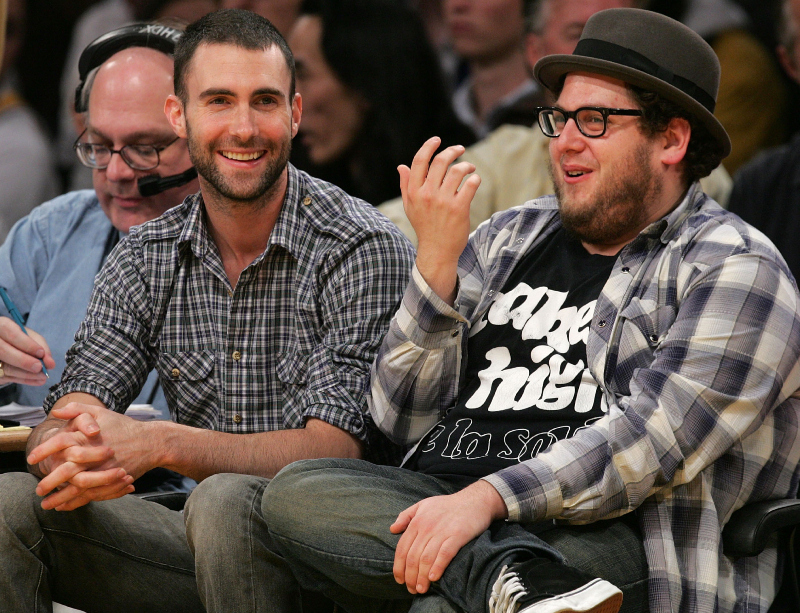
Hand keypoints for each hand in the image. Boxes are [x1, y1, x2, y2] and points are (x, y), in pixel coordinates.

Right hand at [0, 317, 55, 384]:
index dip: (26, 344)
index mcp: (1, 326)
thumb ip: (41, 346)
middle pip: (3, 351)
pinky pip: (7, 377)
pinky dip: (24, 380)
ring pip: (5, 366)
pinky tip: (37, 380)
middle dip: (24, 361)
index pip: (12, 334)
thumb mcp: (30, 336)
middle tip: (40, 367)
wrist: (4, 345)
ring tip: (43, 376)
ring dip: (26, 374)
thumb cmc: (19, 338)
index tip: (41, 353)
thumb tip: (50, 363)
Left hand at [27, 403, 152, 509]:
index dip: (43, 451)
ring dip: (61, 498)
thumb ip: (78, 409)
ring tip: (47, 504)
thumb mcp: (102, 412)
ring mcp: (105, 470)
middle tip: (39, 489)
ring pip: (78, 488)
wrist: (152, 442)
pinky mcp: (113, 482)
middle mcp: (96, 454)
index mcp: (89, 437)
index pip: (60, 443)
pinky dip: (77, 503)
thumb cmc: (124, 427)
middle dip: (49, 482)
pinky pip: (92, 496)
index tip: (31, 459)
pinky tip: (66, 506)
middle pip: (66, 471)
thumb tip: (55, 412)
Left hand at [390, 480, 506, 593]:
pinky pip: (444, 554)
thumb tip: (392, 529)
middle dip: (410, 577)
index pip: (402, 548)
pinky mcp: (457, 536)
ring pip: (426, 559)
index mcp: (417, 521)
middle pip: (413, 557)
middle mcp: (427, 527)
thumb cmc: (447, 505)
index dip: (399, 567)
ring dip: (421, 577)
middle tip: (411, 589)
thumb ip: (406, 516)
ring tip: (421, 589)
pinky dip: (437, 567)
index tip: (399, 580)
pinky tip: (433, 578)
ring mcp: (442, 531)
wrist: (475, 500)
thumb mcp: (423, 504)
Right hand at [399, 137, 480, 303]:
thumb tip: (401, 166)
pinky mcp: (459, 208)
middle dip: (453, 151)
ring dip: (466, 165)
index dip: (429, 146)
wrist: (437, 251)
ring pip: (457, 170)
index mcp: (414, 192)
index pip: (420, 161)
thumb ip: (406, 185)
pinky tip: (474, 181)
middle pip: (440, 161)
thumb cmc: (425, 227)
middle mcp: (427, 194)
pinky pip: (470, 185)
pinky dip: (475, 179)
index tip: (438, 140)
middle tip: (460, 149)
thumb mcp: (410, 207)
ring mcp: (444, 201)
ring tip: (470, 169)